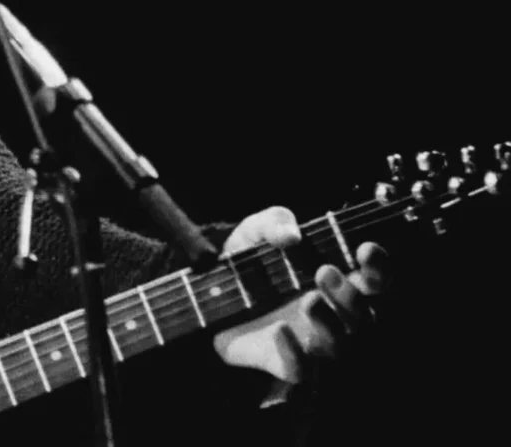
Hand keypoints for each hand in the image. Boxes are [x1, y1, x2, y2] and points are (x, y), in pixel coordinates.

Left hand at [210, 206, 387, 398]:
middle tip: (324, 271)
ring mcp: (315, 343)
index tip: (364, 248)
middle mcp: (336, 317)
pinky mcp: (287, 364)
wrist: (211, 298)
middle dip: (352, 295)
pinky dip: (295, 352)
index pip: (377, 281)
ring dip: (330, 323)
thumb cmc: (250, 263)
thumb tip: (292, 234)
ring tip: (308, 299)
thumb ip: (274, 222)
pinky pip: (302, 369)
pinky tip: (280, 329)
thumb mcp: (256, 233)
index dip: (379, 267)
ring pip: (342, 345)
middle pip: (366, 317)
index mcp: (340, 284)